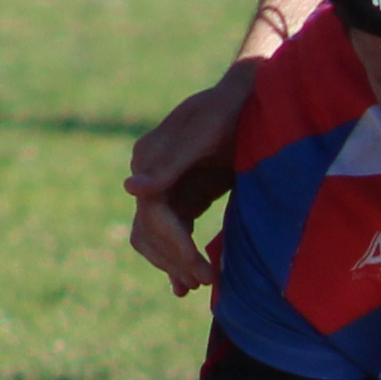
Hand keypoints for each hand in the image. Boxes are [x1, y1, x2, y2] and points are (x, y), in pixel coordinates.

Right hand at [124, 59, 259, 292]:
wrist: (251, 95)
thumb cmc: (229, 108)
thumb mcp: (205, 133)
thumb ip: (171, 162)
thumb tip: (130, 189)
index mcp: (149, 157)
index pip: (152, 214)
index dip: (174, 246)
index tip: (200, 270)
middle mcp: (149, 172)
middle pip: (148, 230)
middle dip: (174, 258)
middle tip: (204, 282)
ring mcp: (164, 185)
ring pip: (154, 236)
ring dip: (171, 262)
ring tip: (197, 284)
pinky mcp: (182, 193)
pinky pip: (171, 232)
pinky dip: (177, 256)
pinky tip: (186, 282)